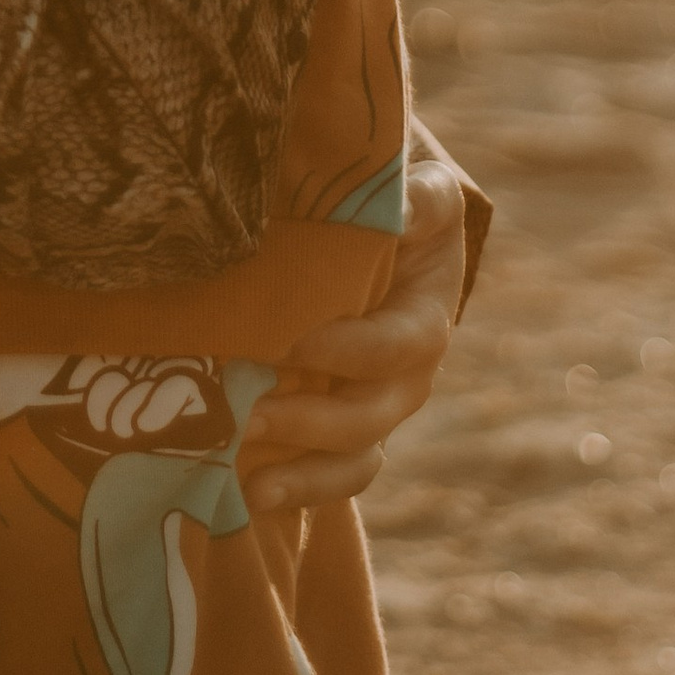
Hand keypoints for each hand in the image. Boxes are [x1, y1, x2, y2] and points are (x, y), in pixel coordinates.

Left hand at [238, 147, 467, 514]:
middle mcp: (410, 365)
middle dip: (316, 420)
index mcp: (425, 308)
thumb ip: (414, 197)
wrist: (367, 217)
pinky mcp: (345, 424)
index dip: (354, 352)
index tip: (294, 345)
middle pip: (377, 411)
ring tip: (251, 475)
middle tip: (252, 414)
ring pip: (359, 454)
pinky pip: (337, 472)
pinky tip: (249, 493)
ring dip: (306, 471)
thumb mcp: (411, 182)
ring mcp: (379, 400)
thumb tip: (399, 207)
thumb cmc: (383, 193)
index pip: (399, 344)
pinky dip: (300, 489)